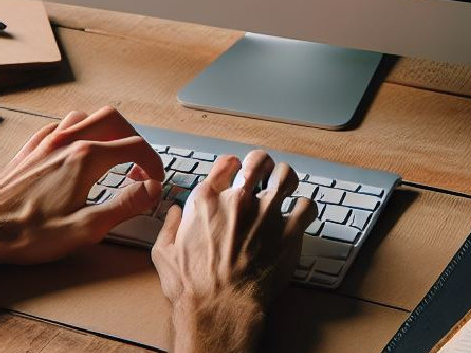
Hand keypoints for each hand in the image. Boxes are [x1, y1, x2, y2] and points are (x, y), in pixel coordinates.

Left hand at [0, 106, 165, 265]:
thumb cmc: (28, 232)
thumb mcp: (87, 228)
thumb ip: (125, 205)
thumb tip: (151, 190)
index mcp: (85, 159)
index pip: (134, 146)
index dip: (153, 162)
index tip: (155, 180)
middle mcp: (66, 142)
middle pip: (112, 119)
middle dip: (133, 138)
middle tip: (139, 163)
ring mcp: (46, 142)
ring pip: (85, 117)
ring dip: (105, 130)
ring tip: (112, 154)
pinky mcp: (30, 149)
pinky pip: (59, 126)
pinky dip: (77, 133)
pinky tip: (76, 152)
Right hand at [151, 150, 317, 352]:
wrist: (218, 308)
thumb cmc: (192, 287)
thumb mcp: (164, 253)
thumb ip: (169, 226)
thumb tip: (175, 212)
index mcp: (207, 201)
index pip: (226, 163)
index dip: (234, 165)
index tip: (238, 171)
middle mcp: (238, 200)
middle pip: (259, 162)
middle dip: (264, 165)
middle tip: (267, 174)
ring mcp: (265, 213)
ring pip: (286, 176)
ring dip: (287, 179)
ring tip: (288, 189)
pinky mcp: (288, 231)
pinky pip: (306, 206)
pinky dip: (306, 208)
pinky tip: (301, 215)